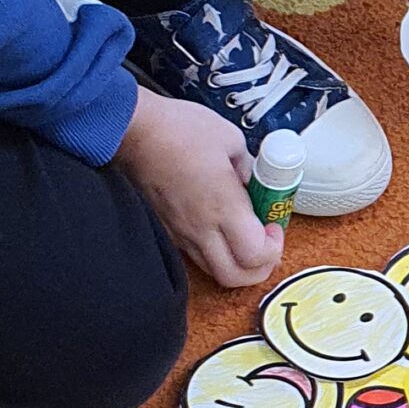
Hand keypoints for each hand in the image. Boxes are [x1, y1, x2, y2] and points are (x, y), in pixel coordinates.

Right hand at [114, 84, 283, 289]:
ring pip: (214, 271)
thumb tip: (256, 182)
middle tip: (266, 244)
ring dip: (236, 262)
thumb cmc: (177, 130)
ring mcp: (181, 233)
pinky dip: (215, 252)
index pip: (254, 255)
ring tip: (244, 236)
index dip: (273, 248)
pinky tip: (220, 228)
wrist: (134, 130)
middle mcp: (200, 228)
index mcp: (223, 206)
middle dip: (259, 268)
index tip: (274, 227)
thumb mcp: (231, 139)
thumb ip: (250, 167)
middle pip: (234, 277)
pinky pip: (196, 255)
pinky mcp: (167, 230)